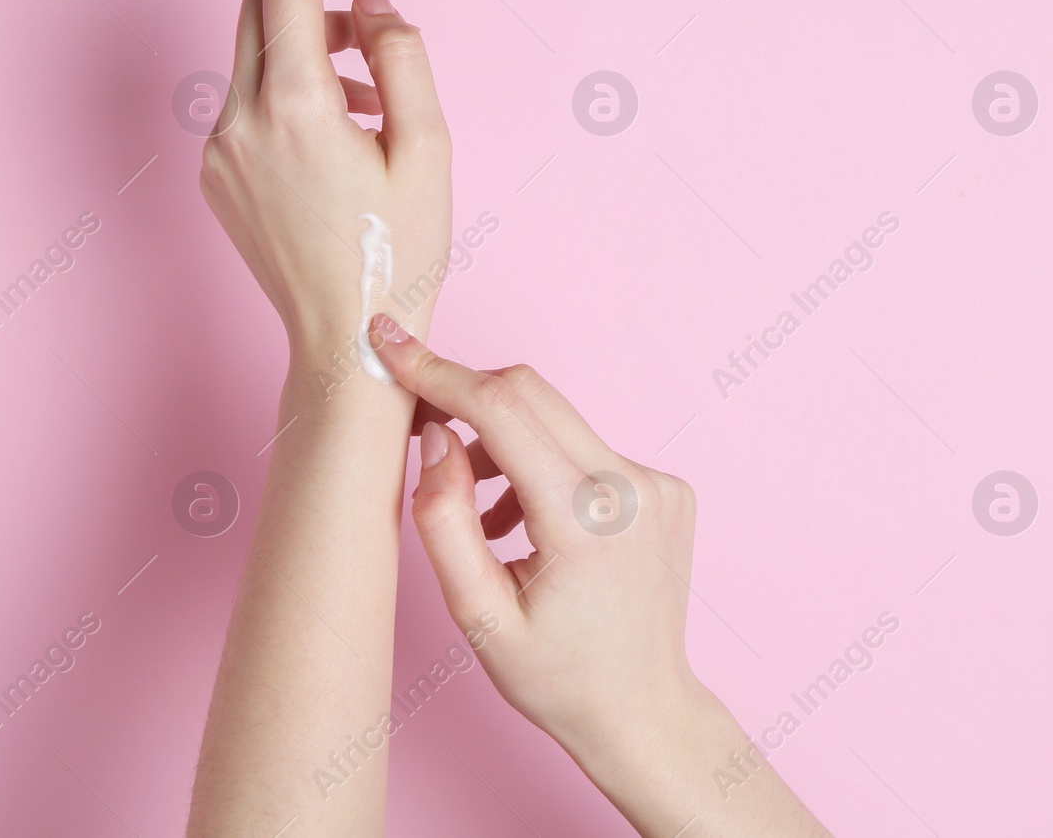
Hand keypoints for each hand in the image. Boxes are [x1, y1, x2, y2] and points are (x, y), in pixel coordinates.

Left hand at [199, 0, 451, 371]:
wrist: (345, 346)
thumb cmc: (398, 258)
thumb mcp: (429, 151)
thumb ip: (401, 56)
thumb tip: (372, 7)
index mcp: (294, 107)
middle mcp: (239, 119)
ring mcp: (219, 147)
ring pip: (258, 41)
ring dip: (318, 26)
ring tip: (380, 71)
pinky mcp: (217, 172)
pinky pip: (252, 90)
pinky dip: (298, 75)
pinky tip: (347, 117)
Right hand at [368, 313, 829, 836]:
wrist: (643, 711)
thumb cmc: (557, 678)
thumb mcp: (477, 618)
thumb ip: (444, 520)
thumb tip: (433, 436)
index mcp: (585, 521)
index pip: (500, 409)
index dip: (436, 370)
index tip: (386, 341)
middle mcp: (632, 488)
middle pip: (529, 394)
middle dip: (463, 398)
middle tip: (420, 431)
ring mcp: (657, 483)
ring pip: (554, 418)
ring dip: (502, 442)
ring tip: (481, 517)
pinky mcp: (665, 487)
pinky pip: (583, 446)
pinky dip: (541, 464)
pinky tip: (525, 524)